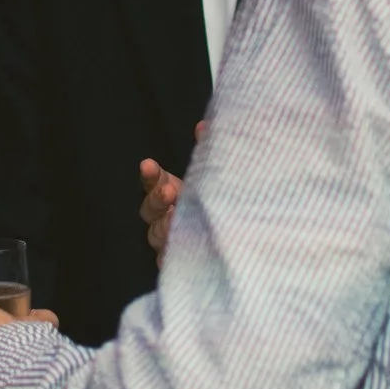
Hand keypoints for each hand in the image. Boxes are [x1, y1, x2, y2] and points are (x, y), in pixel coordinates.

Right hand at [136, 120, 206, 260]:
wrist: (241, 235)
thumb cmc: (220, 199)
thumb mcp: (214, 175)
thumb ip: (208, 150)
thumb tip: (206, 125)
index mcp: (170, 192)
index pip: (153, 182)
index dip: (150, 175)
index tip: (149, 164)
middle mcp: (164, 217)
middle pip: (149, 210)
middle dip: (156, 199)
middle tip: (169, 190)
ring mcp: (169, 241)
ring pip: (156, 236)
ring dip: (163, 226)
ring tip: (174, 219)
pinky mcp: (179, 262)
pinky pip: (168, 260)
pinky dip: (171, 253)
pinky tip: (184, 247)